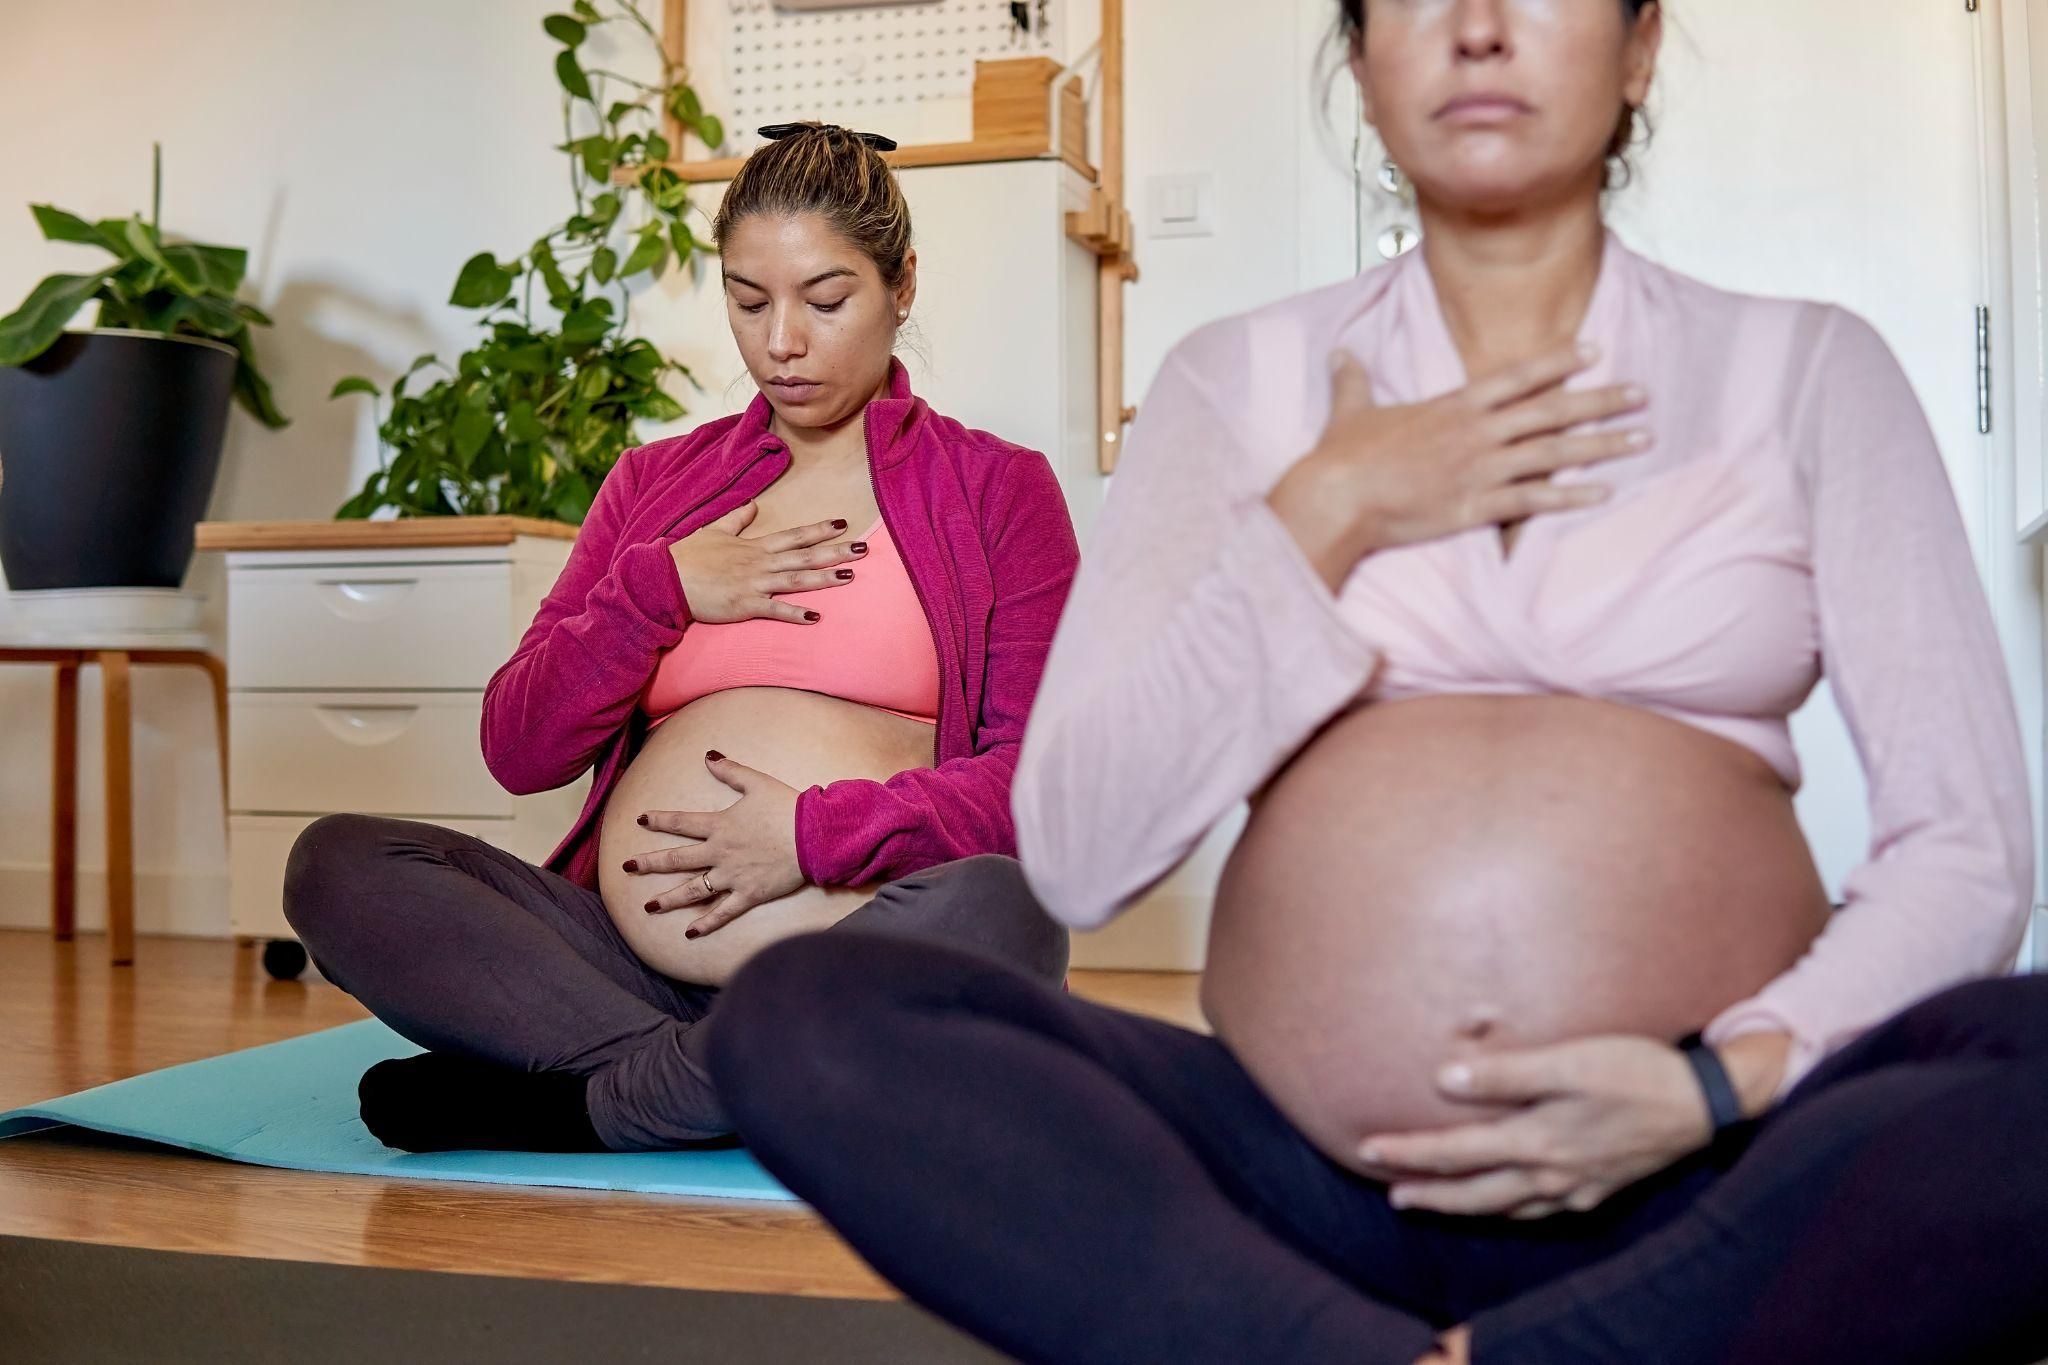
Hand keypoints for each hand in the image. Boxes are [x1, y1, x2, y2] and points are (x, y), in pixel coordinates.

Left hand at [622, 752, 806, 935]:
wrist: (813, 836)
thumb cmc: (787, 807)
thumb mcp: (757, 782)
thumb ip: (730, 771)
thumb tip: (708, 755)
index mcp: (720, 826)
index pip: (681, 823)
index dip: (659, 820)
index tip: (640, 819)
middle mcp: (719, 853)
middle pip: (677, 860)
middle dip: (650, 863)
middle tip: (627, 868)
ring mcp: (732, 876)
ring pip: (693, 890)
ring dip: (669, 899)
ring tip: (648, 907)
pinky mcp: (748, 894)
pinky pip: (722, 912)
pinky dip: (706, 924)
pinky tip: (689, 933)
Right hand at [666, 502, 866, 624]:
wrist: (664, 579)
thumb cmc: (688, 557)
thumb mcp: (714, 531)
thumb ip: (738, 519)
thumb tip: (754, 504)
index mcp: (754, 546)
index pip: (794, 535)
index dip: (819, 529)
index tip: (843, 523)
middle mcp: (759, 563)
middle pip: (804, 555)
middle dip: (835, 551)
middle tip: (864, 548)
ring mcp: (753, 584)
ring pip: (796, 579)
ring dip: (824, 578)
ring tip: (850, 576)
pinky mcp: (744, 605)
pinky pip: (774, 610)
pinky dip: (795, 613)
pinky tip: (816, 617)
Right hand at [1268, 342, 1650, 590]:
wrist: (1337, 498)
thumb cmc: (1342, 458)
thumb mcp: (1349, 410)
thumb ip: (1353, 380)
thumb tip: (1340, 354)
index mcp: (1453, 406)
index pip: (1517, 377)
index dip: (1558, 363)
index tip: (1594, 352)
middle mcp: (1476, 433)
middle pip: (1551, 411)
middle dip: (1601, 401)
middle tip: (1642, 394)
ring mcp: (1480, 469)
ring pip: (1553, 452)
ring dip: (1602, 445)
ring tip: (1641, 439)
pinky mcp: (1475, 507)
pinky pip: (1534, 500)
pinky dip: (1571, 496)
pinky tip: (1603, 492)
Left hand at [1356, 1034, 1712, 1218]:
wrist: (1707, 1102)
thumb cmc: (1637, 1070)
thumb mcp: (1571, 1061)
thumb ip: (1507, 1072)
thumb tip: (1445, 1079)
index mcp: (1538, 1142)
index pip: (1456, 1154)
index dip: (1409, 1153)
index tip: (1368, 1149)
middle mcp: (1553, 1175)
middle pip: (1475, 1194)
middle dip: (1430, 1194)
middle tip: (1391, 1194)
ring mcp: (1579, 1187)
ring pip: (1508, 1207)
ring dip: (1468, 1206)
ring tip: (1438, 1201)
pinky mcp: (1602, 1187)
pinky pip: (1543, 1208)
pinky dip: (1514, 1209)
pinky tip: (1511, 1202)